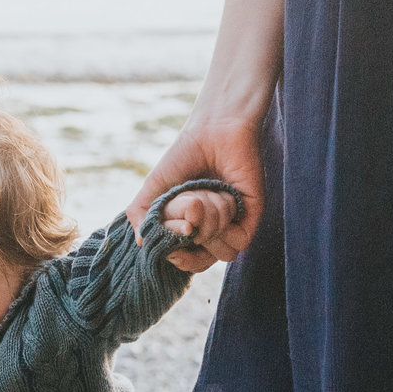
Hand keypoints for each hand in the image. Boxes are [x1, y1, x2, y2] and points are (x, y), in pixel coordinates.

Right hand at [128, 113, 264, 273]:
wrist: (214, 130)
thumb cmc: (183, 155)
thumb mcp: (153, 187)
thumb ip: (140, 215)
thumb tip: (141, 243)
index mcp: (191, 228)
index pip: (185, 261)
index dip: (176, 254)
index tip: (174, 230)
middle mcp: (213, 230)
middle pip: (202, 261)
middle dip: (190, 236)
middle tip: (190, 206)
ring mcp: (234, 224)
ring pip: (223, 254)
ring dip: (210, 229)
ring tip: (208, 199)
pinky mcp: (253, 215)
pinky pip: (240, 243)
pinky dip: (227, 225)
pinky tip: (224, 200)